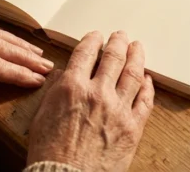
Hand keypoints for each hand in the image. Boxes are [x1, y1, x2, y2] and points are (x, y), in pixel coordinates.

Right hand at [27, 31, 154, 171]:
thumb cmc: (49, 153)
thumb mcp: (42, 115)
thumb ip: (56, 90)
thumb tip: (65, 76)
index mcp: (72, 87)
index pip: (86, 53)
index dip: (93, 40)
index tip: (97, 36)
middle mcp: (98, 93)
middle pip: (114, 58)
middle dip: (118, 43)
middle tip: (121, 36)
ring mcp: (118, 109)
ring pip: (133, 74)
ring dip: (136, 57)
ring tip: (137, 48)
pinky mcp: (132, 127)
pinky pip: (145, 101)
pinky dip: (147, 87)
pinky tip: (147, 79)